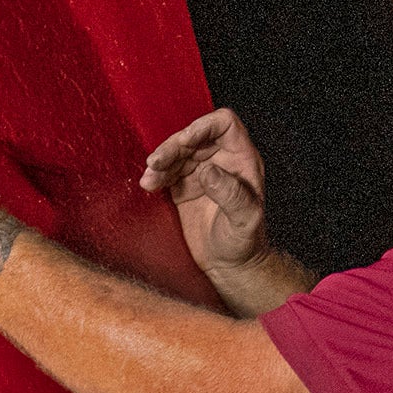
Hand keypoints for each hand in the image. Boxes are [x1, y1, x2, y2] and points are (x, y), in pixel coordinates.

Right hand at [140, 107, 268, 275]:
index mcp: (242, 160)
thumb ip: (230, 194)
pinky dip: (155, 176)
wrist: (229, 267)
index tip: (184, 140)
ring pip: (177, 153)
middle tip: (155, 163)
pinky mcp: (184, 187)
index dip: (203, 126)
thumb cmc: (244, 243)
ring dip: (160, 162)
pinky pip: (166, 171)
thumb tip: (208, 171)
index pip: (224, 124)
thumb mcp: (244, 220)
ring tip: (149, 180)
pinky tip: (148, 185)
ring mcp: (201, 173)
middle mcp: (221, 160)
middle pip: (193, 138)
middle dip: (172, 147)